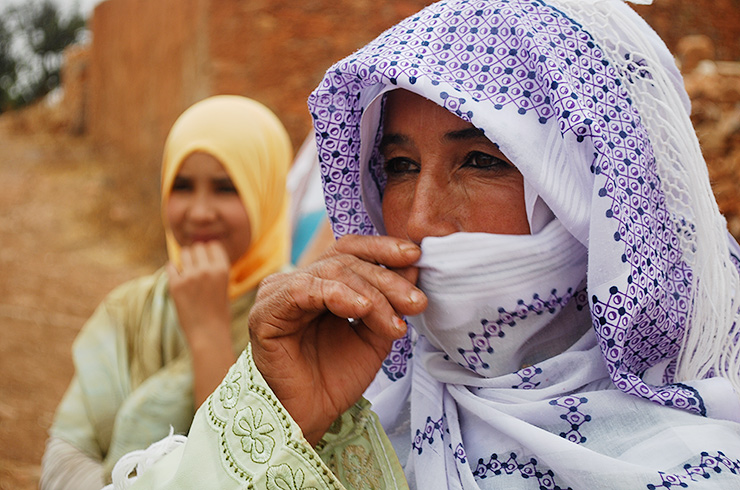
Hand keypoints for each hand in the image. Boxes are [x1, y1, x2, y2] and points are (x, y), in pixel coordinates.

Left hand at [167, 241, 234, 405]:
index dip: (209, 251)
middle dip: (195, 254)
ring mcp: (190, 277)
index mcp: (223, 269)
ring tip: (188, 274)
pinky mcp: (175, 285)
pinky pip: (171, 266)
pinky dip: (174, 271)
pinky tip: (179, 281)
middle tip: (195, 269)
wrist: (208, 335)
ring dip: (184, 260)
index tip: (206, 261)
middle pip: (197, 246)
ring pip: (183, 253)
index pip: (213, 245)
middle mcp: (207, 270)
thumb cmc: (218, 312)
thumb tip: (198, 249)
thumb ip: (213, 268)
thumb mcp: (224, 286)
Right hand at [248, 234, 426, 444]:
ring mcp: (279, 293)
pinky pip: (304, 290)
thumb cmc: (336, 378)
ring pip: (331, 273)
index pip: (350, 249)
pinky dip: (338, 295)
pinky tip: (361, 309)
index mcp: (320, 282)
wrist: (309, 416)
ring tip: (394, 319)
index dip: (381, 248)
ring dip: (371, 294)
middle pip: (346, 261)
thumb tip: (412, 265)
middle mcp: (298, 281)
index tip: (414, 256)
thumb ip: (389, 302)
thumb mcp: (374, 336)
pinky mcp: (267, 311)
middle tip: (416, 302)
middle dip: (386, 280)